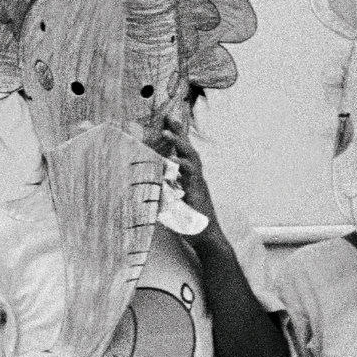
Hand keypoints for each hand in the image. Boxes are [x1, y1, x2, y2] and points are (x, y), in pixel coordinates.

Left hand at [149, 107, 219, 226]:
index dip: (177, 135)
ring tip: (166, 133)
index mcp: (190, 177)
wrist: (207, 238)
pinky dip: (181, 166)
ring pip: (191, 158)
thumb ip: (164, 190)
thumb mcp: (172, 203)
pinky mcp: (198, 193)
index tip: (168, 119)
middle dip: (179, 132)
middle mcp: (196, 177)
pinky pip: (190, 176)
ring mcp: (198, 184)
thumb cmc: (190, 222)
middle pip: (189, 149)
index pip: (184, 152)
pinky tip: (172, 159)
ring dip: (179, 144)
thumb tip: (149, 182)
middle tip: (169, 117)